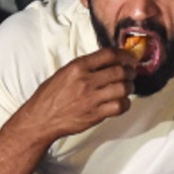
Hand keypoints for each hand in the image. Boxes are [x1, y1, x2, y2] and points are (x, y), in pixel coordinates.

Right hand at [14, 48, 135, 140]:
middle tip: (132, 74)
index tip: (130, 58)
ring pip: (123, 89)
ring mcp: (92, 98)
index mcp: (78, 66)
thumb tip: (108, 62)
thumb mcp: (64, 73)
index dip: (125, 55)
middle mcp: (86, 80)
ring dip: (129, 87)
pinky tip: (121, 102)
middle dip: (131, 72)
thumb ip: (85, 67)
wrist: (41, 118)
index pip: (109, 54)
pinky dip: (125, 104)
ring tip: (127, 88)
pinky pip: (119, 106)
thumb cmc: (50, 96)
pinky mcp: (95, 114)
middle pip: (120, 71)